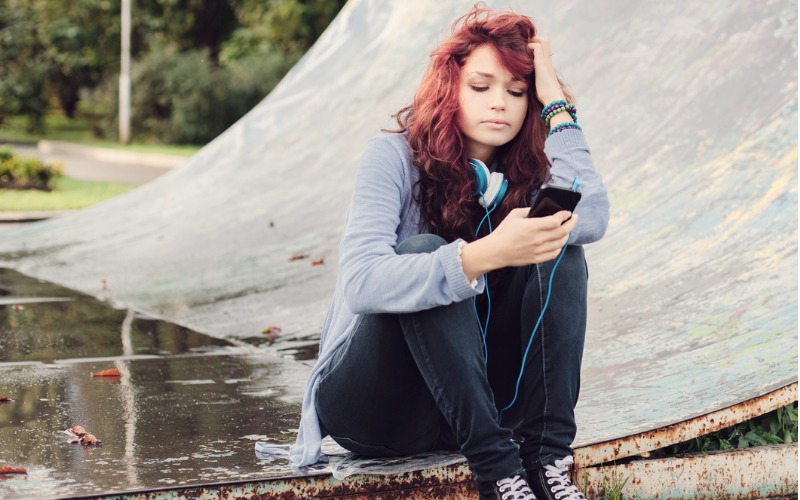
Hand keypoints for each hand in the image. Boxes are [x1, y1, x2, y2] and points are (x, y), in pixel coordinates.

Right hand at [460, 208, 576, 279]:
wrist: (495, 251)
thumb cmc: (503, 232)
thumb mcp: (514, 215)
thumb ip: (530, 210)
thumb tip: (542, 208)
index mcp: (531, 226)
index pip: (556, 220)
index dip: (564, 215)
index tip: (567, 212)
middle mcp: (537, 239)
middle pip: (563, 231)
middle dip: (572, 223)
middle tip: (574, 218)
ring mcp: (538, 251)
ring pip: (561, 243)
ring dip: (567, 234)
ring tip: (566, 229)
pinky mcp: (537, 259)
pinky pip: (555, 253)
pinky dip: (560, 246)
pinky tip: (559, 241)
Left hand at [528, 36, 565, 105]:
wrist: (552, 98)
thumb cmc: (545, 95)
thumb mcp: (538, 83)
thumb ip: (535, 78)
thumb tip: (526, 81)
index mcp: (547, 64)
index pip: (544, 47)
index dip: (536, 45)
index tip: (527, 52)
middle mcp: (547, 60)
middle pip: (545, 40)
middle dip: (534, 40)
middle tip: (525, 48)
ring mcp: (545, 60)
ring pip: (542, 40)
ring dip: (532, 42)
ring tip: (524, 50)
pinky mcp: (541, 63)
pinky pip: (536, 47)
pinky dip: (529, 47)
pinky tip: (524, 57)